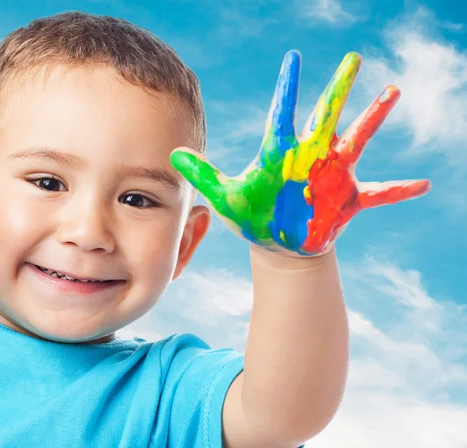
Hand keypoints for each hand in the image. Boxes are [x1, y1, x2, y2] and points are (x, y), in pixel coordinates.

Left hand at [170, 51, 430, 256]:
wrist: (277, 243)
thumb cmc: (252, 218)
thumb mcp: (226, 198)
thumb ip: (203, 175)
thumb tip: (171, 154)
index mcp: (279, 154)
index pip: (283, 114)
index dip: (288, 88)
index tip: (293, 58)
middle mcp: (308, 158)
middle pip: (326, 116)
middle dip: (338, 88)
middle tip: (352, 58)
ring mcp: (330, 177)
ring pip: (356, 141)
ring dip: (373, 118)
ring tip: (392, 91)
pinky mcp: (346, 201)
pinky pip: (379, 193)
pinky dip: (399, 190)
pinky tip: (423, 184)